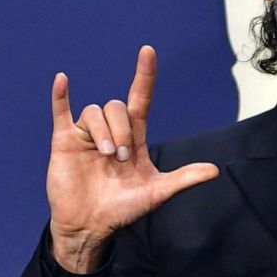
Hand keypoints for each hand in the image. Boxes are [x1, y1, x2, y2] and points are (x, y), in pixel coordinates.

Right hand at [47, 45, 218, 271]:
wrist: (91, 225)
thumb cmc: (123, 209)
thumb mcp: (157, 193)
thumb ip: (183, 178)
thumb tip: (215, 171)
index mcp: (134, 138)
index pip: (140, 99)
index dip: (144, 76)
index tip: (148, 51)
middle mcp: (111, 132)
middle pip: (116, 108)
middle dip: (121, 130)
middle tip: (121, 158)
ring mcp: (87, 135)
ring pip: (95, 112)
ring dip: (103, 131)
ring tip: (106, 156)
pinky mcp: (65, 141)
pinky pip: (61, 111)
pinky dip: (61, 96)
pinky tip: (63, 80)